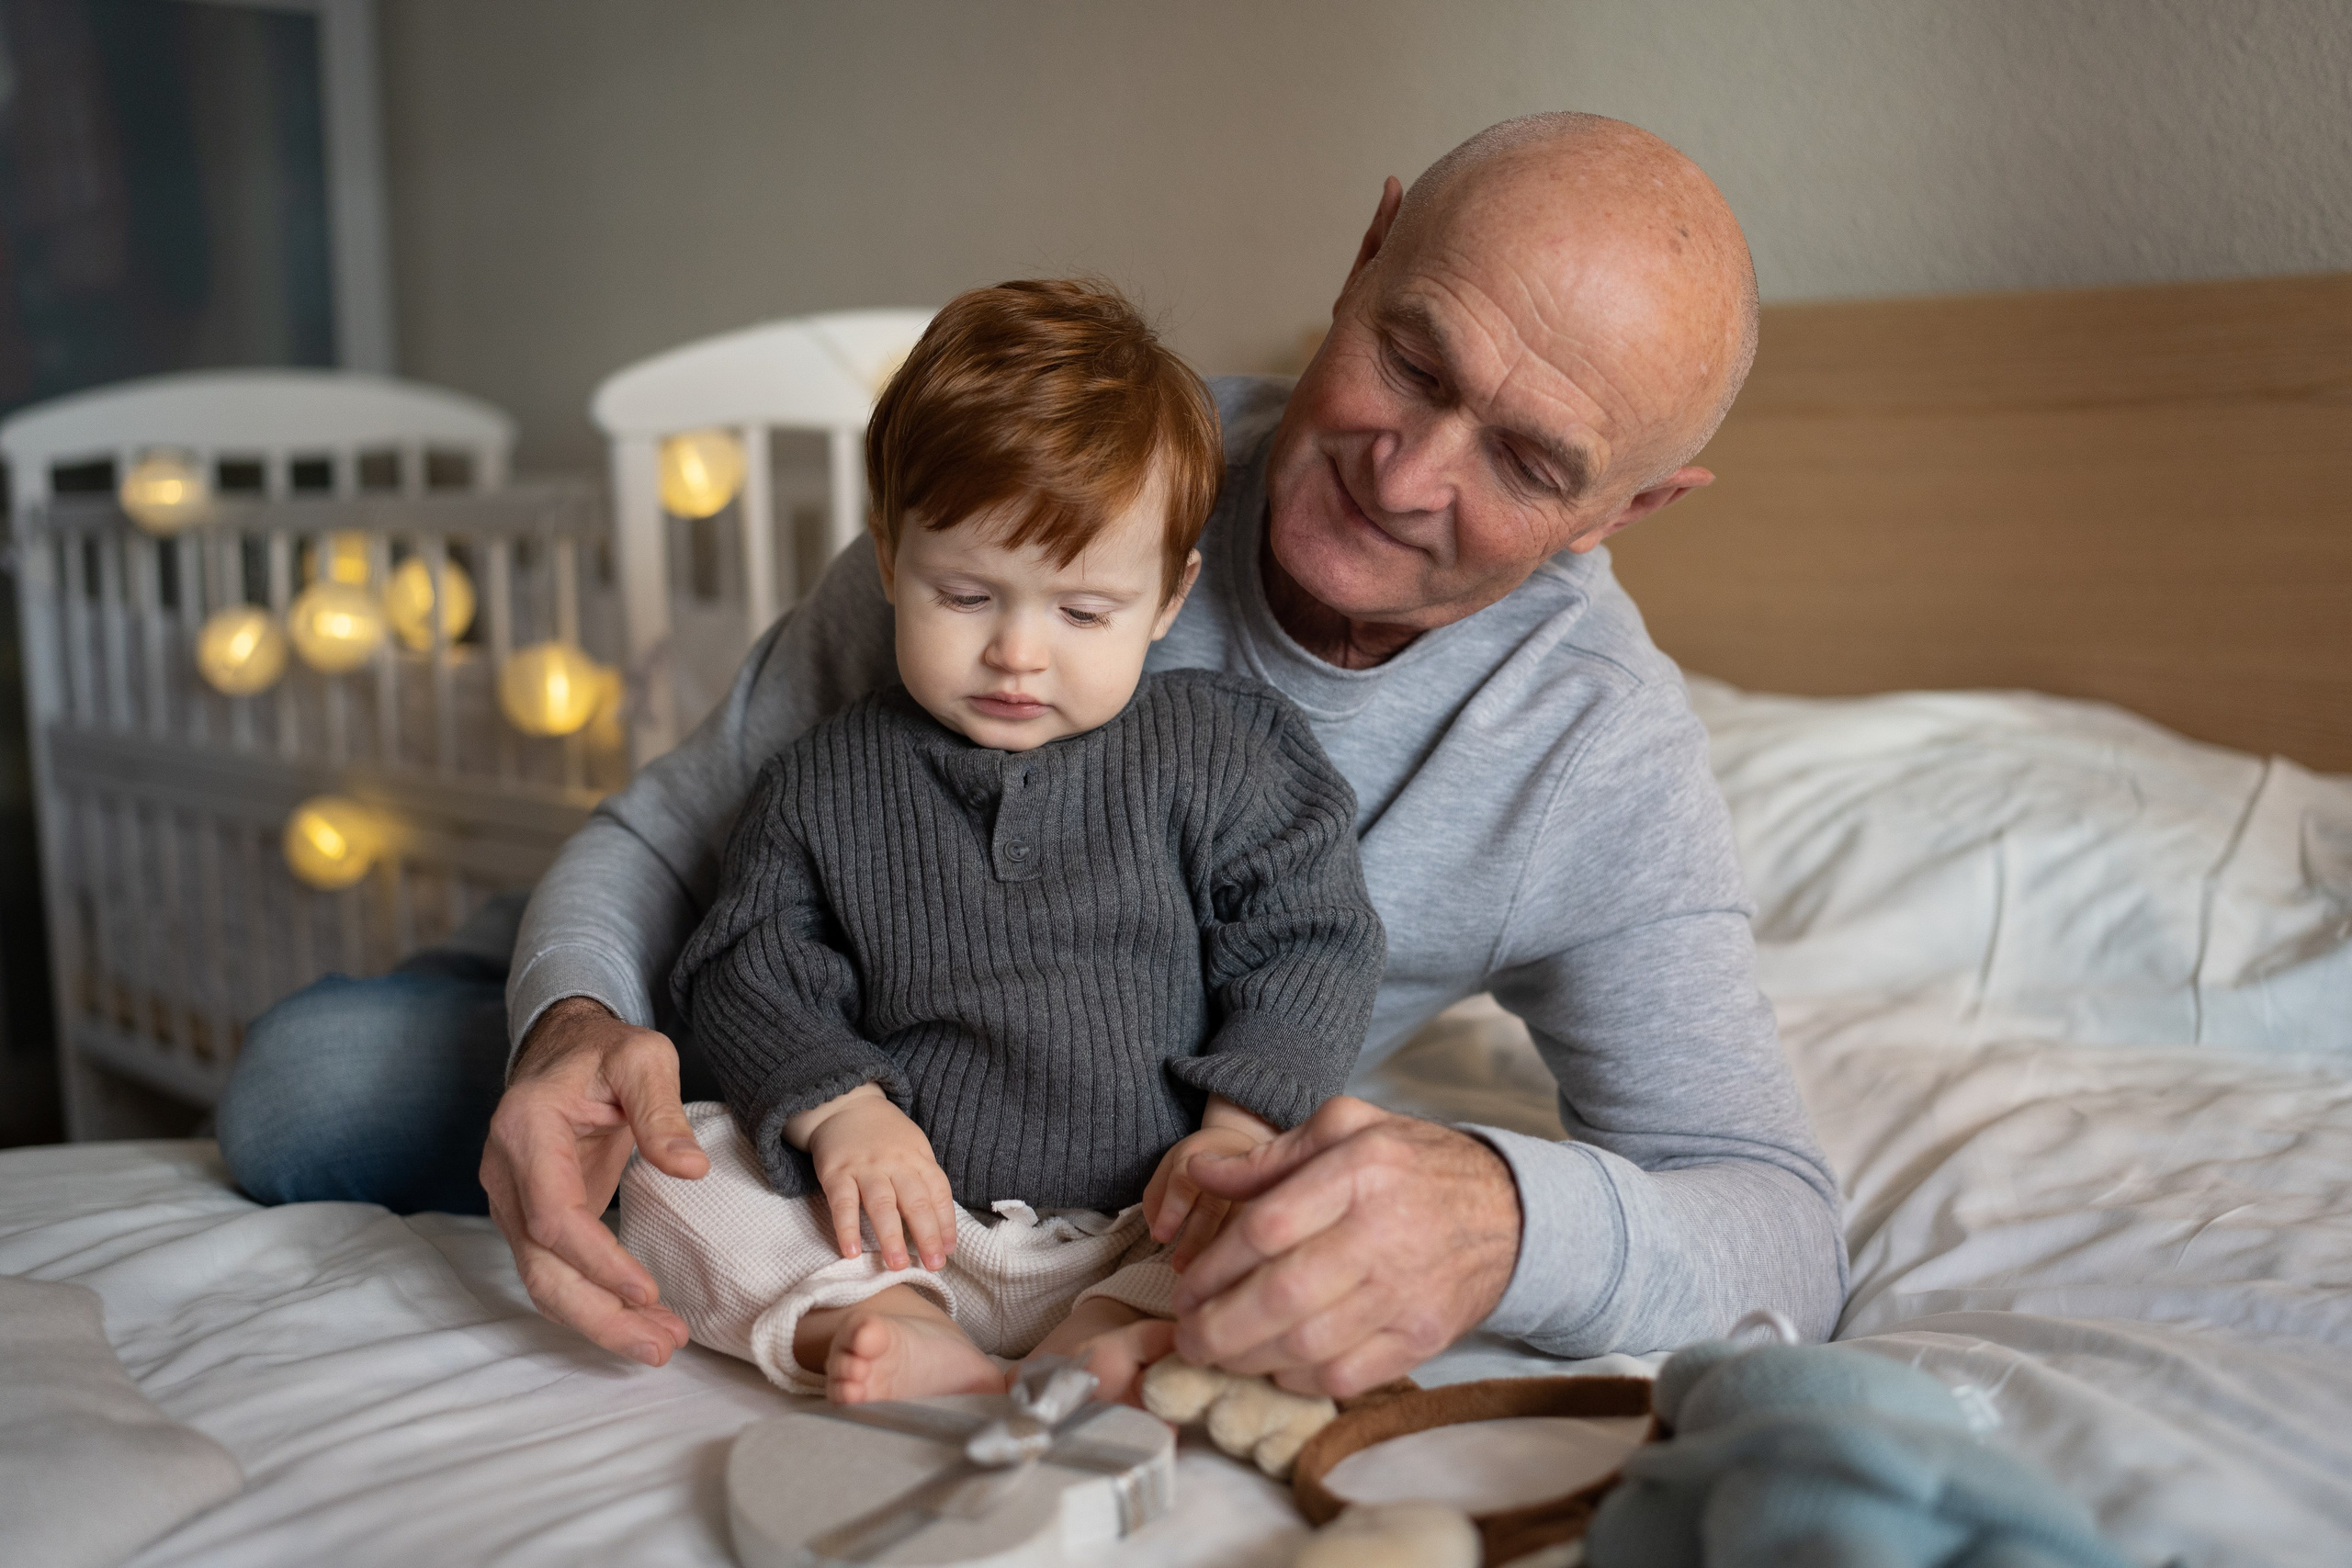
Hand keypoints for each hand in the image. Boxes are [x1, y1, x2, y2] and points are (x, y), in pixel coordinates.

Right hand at [480, 996, 709, 1365]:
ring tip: (660, 1344)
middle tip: (661, 1346)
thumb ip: (662, 1110)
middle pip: (541, 1266)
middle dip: (598, 1314)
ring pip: (543, 1279)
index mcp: (527, 1130)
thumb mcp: (643, 1057)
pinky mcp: (530, 1217)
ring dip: (598, 1319)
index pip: (553, 1216)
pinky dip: (591, 1301)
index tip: (648, 1290)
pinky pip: (553, 1270)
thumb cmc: (604, 1050)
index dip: (598, 1261)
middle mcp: (506, 1173)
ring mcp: (511, 1200)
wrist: (562, 1047)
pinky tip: (637, 1321)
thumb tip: (690, 1169)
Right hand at [796, 1085, 958, 1272]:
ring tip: (897, 1265)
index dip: (945, 1223)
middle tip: (933, 1266)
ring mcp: (866, 1167)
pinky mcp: (836, 1172)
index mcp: (919, 1158)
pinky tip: (851, 1252)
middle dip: (926, 1236)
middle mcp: (895, 1163)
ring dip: (890, 1236)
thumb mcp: (913, 1149)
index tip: (947, 1251)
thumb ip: (925, 1183)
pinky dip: (846, 1228)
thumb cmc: (886, 1137)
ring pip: (881, 1204)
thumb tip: (941, 1230)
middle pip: (915, 1202)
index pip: (938, 1193)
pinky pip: (842, 1203)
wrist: (845, 1105)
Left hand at [1143, 1102, 1273, 1269]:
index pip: (1183, 1183)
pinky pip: (1259, 1229)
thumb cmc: (1198, 1160)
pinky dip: (1244, 1252)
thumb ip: (1156, 1196)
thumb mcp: (1170, 1165)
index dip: (1171, 1211)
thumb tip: (1157, 1235)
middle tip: (1179, 1267)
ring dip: (1221, 1252)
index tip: (1160, 1237)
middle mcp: (1228, 1169)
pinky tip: (1232, 1272)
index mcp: (1198, 1156)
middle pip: (1212, 1207)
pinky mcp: (1270, 1203)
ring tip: (1204, 1280)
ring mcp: (1253, 1185)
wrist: (1243, 1142)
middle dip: (1195, 1239)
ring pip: (1239, 1221)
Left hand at [1170, 1097, 1521, 1398]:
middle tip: (1187, 1337)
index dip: (1214, 1267)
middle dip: (1219, 1327)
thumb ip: (1270, 1155)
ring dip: (1248, 1359)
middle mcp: (1383, 1234)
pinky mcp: (1422, 1338)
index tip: (1184, 1288)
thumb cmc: (1413, 1166)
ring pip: (1308, 1345)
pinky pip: (1346, 1375)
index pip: (1268, 1226)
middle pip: (1282, 1296)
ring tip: (1217, 1354)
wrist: (1507, 1212)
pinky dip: (1298, 1380)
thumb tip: (1201, 1172)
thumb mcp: (1347, 1128)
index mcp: (1360, 1172)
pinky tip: (1274, 1366)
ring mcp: (1406, 1294)